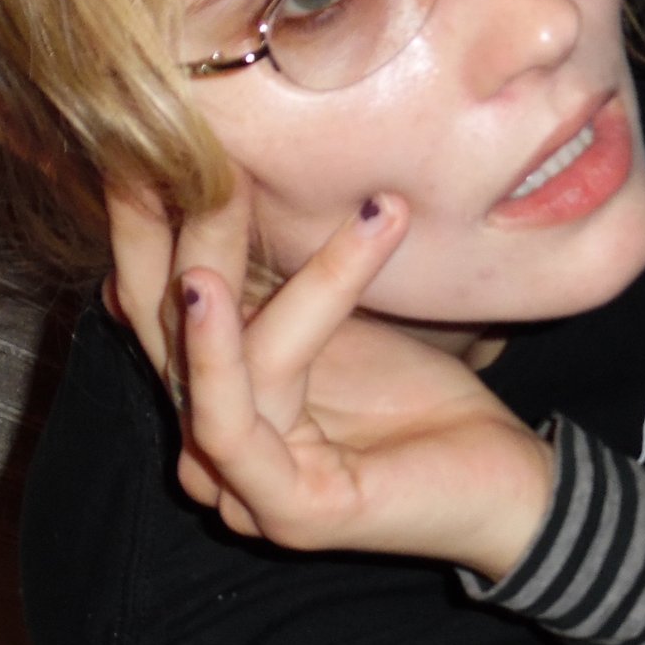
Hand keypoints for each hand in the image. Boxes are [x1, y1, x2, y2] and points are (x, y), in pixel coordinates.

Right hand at [103, 182, 555, 578]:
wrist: (509, 480)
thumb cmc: (422, 394)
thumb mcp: (333, 313)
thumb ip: (269, 272)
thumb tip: (215, 172)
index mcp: (214, 398)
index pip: (153, 301)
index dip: (139, 220)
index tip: (135, 133)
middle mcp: (208, 447)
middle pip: (156, 325)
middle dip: (153, 228)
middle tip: (156, 141)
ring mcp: (240, 489)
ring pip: (205, 360)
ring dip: (214, 259)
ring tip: (228, 185)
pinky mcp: (285, 511)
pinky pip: (233, 423)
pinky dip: (219, 353)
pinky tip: (209, 291)